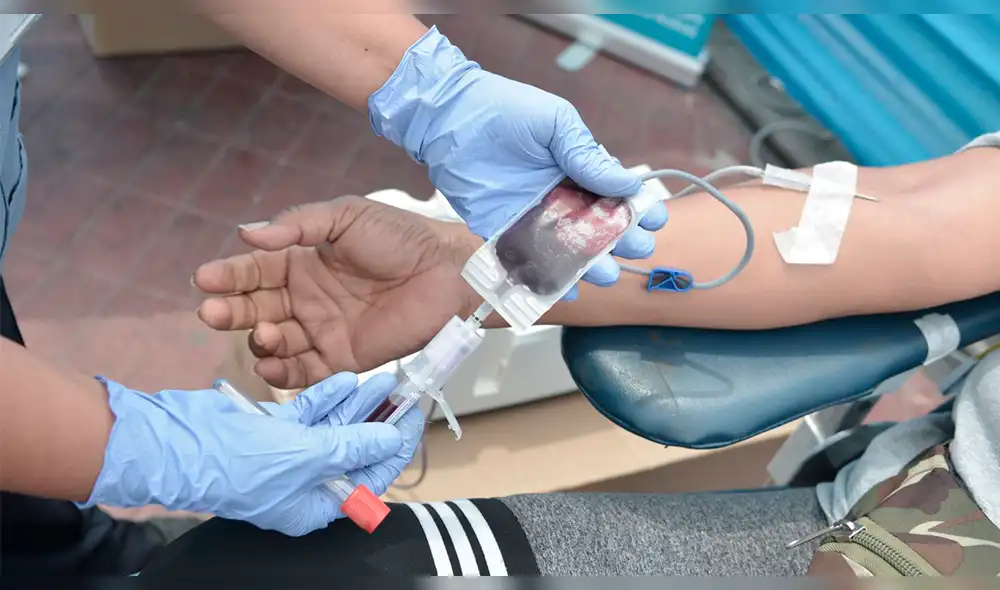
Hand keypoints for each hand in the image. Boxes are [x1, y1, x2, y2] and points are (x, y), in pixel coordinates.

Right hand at [82, 371, 423, 536]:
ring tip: (385, 378)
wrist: (176, 444)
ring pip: (333, 426)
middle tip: (405, 394)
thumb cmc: (238, 463)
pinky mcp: (273, 428)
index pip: (368, 479)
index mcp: (315, 504)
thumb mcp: (306, 457)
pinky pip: (308, 412)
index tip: (413, 421)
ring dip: (358, 403)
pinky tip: (346, 379)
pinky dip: (326, 397)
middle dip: (379, 421)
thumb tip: (390, 440)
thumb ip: (352, 446)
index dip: (393, 449)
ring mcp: (288, 452)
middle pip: (354, 449)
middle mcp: (305, 480)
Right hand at [194, 197, 476, 388]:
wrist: (446, 273)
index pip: (255, 270)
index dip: (229, 275)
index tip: (203, 279)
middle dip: (232, 311)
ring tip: (264, 333)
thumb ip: (297, 224)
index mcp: (302, 262)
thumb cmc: (400, 238)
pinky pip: (305, 372)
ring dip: (261, 340)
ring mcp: (322, 330)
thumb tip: (245, 232)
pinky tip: (271, 365)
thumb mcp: (346, 216)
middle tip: (213, 312)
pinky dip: (283, 373)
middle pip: (257, 308)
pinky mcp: (343, 359)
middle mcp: (306, 298)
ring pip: (276, 342)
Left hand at [369, 26, 667, 295]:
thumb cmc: (506, 111)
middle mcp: (560, 196)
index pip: (615, 194)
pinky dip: (545, 276)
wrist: (451, 117)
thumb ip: (586, 155)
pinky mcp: (503, 230)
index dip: (637, 208)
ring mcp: (533, 216)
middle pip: (597, 227)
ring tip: (604, 274)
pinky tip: (565, 289)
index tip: (653, 220)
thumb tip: (627, 183)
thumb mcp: (555, 125)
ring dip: (588, 264)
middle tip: (635, 251)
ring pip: (567, 248)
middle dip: (620, 241)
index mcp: (578, 169)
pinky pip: (528, 259)